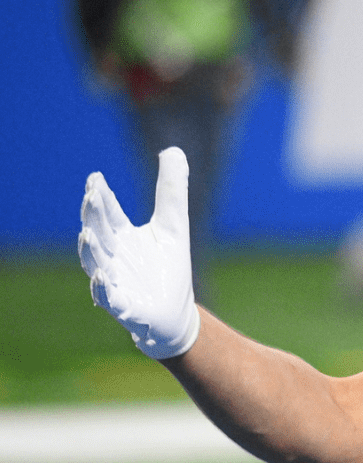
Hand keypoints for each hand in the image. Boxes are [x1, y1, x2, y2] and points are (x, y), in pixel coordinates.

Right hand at [78, 147, 200, 359]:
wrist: (175, 313)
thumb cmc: (167, 268)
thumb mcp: (174, 225)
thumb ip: (171, 190)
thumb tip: (173, 150)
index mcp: (121, 236)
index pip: (108, 212)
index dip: (101, 196)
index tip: (96, 178)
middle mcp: (112, 256)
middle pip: (99, 232)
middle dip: (94, 216)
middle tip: (92, 196)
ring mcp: (115, 282)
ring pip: (97, 264)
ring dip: (90, 252)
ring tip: (88, 236)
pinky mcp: (125, 307)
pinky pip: (110, 299)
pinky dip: (104, 289)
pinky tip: (102, 278)